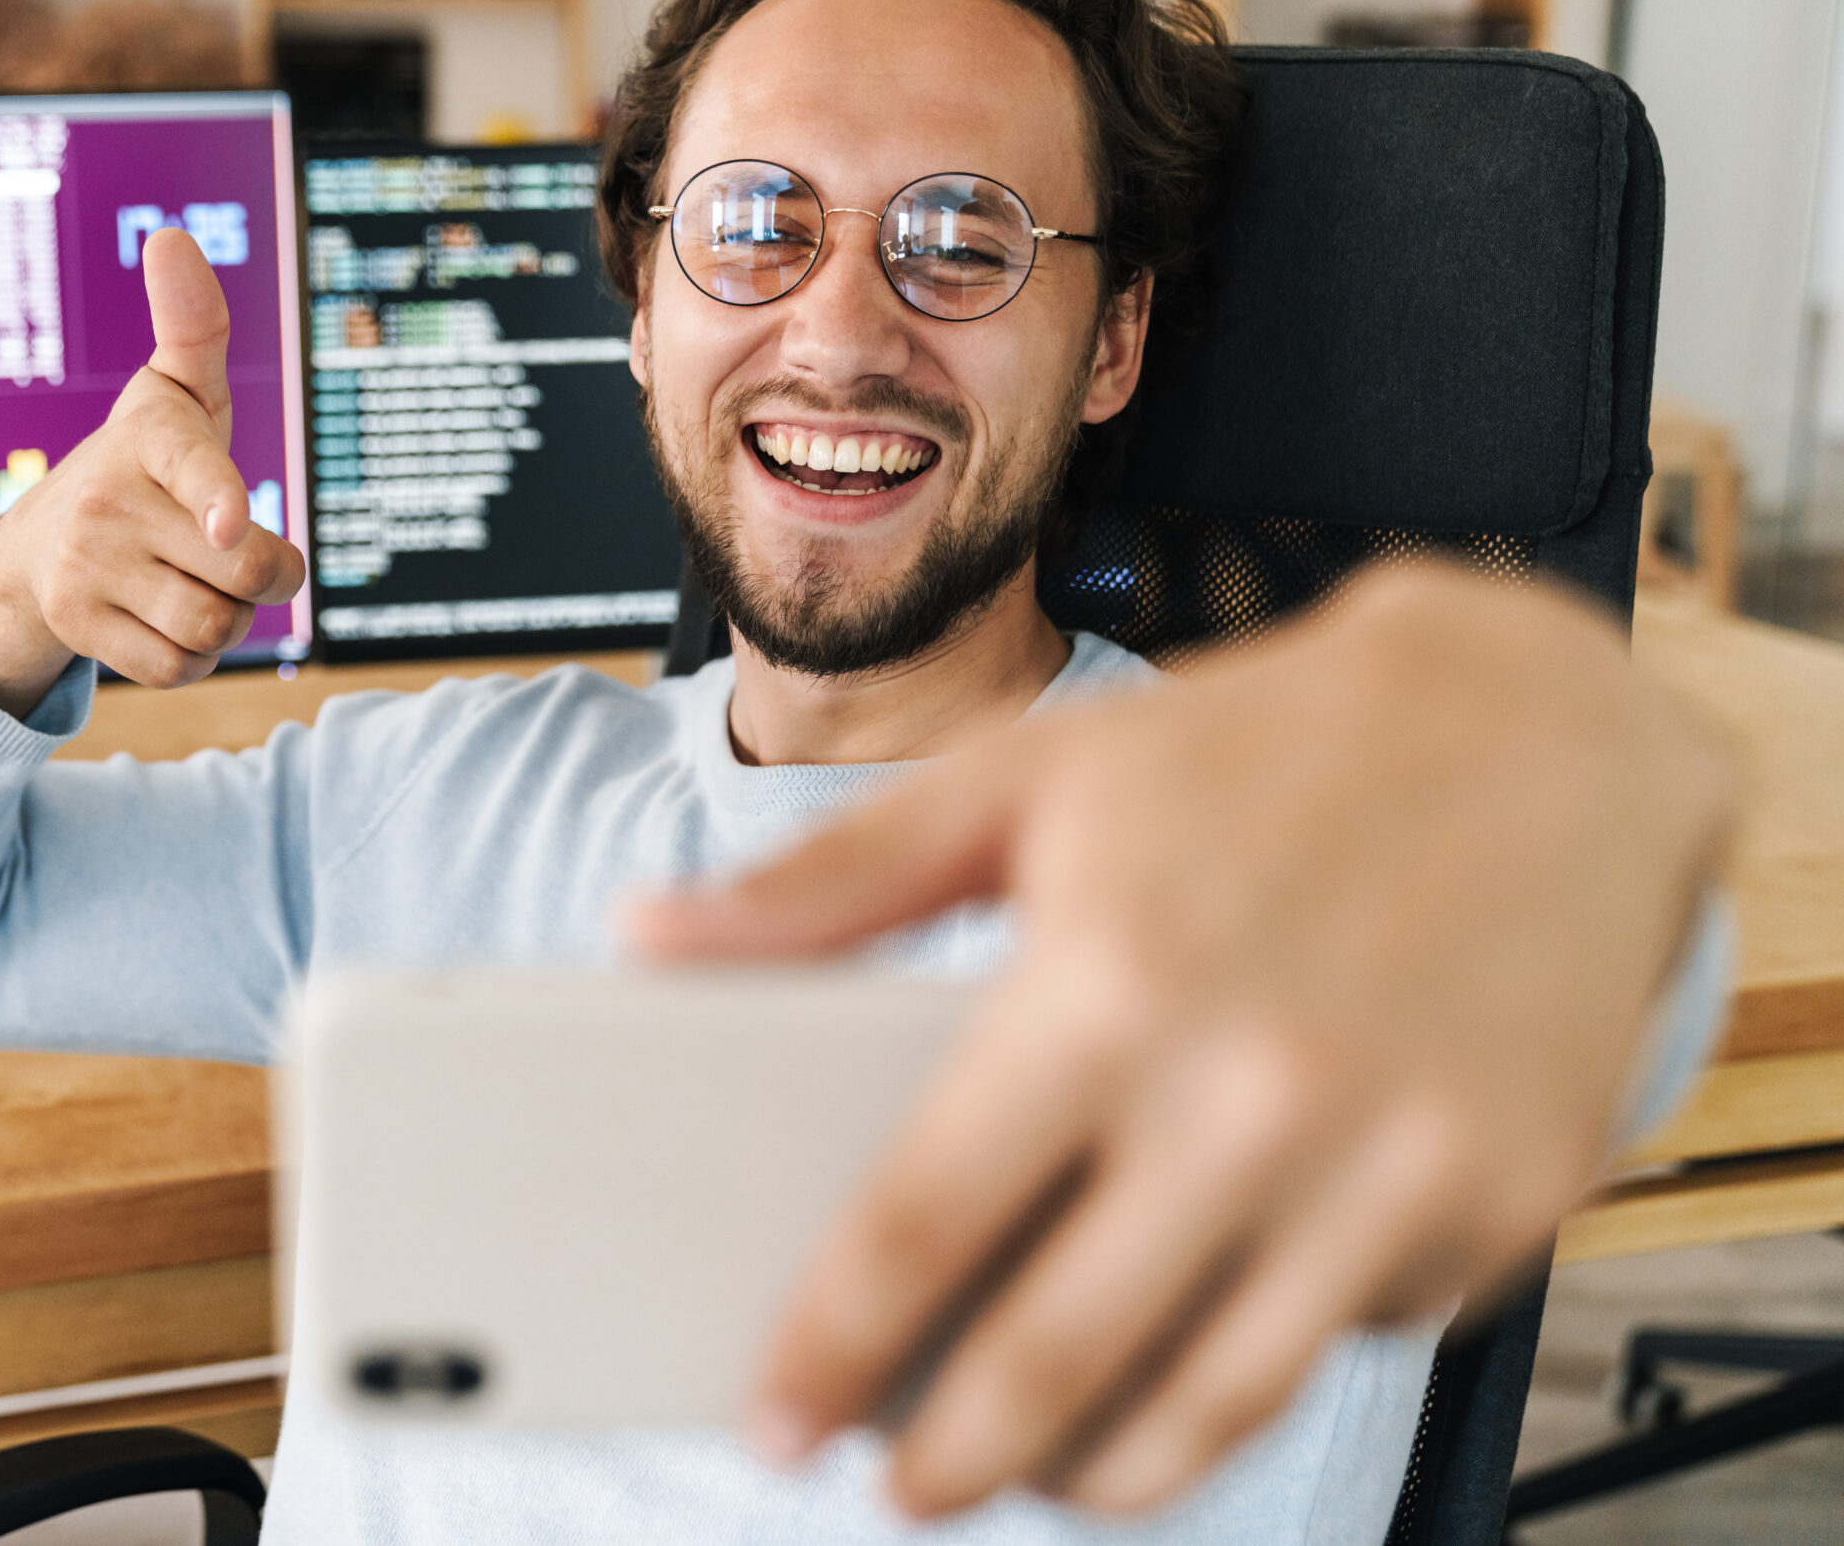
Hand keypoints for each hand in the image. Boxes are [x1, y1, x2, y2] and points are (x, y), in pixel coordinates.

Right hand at [0, 227, 304, 712]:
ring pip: (213, 626)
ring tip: (196, 582)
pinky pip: (177, 669)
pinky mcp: (78, 626)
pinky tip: (167, 619)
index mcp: (150, 437)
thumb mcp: (178, 394)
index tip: (231, 522)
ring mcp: (87, 566)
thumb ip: (194, 324)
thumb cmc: (147, 462)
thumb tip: (171, 235)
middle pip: (243, 571)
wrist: (42, 541)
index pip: (193, 465)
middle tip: (233, 549)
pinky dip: (191, 657)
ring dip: (229, 619)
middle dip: (264, 574)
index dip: (216, 496)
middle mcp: (110, 500)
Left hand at [627, 567, 1732, 1518]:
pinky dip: (1262, 1356)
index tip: (775, 1421)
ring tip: (1033, 1468)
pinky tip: (1204, 1326)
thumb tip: (648, 937)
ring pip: (1216, 1400)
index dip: (831, 1347)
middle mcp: (1256, 1090)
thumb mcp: (1023, 779)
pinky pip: (1350, 1334)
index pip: (922, 1222)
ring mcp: (1397, 1159)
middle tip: (899, 1486)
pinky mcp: (1506, 1196)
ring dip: (1103, 1470)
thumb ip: (826, 883)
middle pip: (1061, 1356)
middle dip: (953, 1458)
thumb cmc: (1253, 752)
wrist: (1542, 720)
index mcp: (1108, 983)